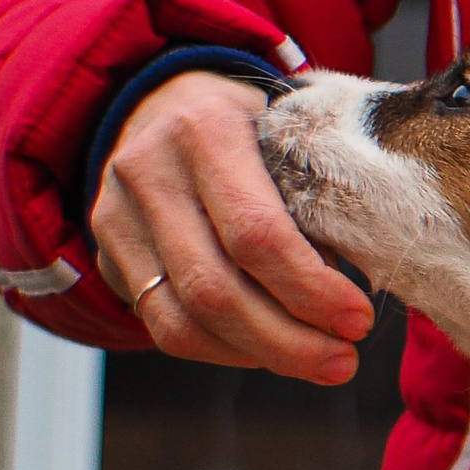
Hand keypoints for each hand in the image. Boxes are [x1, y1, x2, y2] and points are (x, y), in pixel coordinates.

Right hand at [89, 70, 371, 382]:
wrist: (164, 106)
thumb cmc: (253, 129)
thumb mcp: (291, 139)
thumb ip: (319, 201)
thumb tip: (360, 289)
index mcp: (204, 130)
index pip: (256, 234)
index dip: (311, 289)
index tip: (359, 320)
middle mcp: (148, 171)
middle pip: (215, 288)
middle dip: (290, 339)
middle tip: (344, 360)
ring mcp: (117, 216)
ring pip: (185, 318)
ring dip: (262, 355)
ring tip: (320, 363)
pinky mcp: (110, 256)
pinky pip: (166, 326)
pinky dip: (226, 352)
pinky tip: (270, 352)